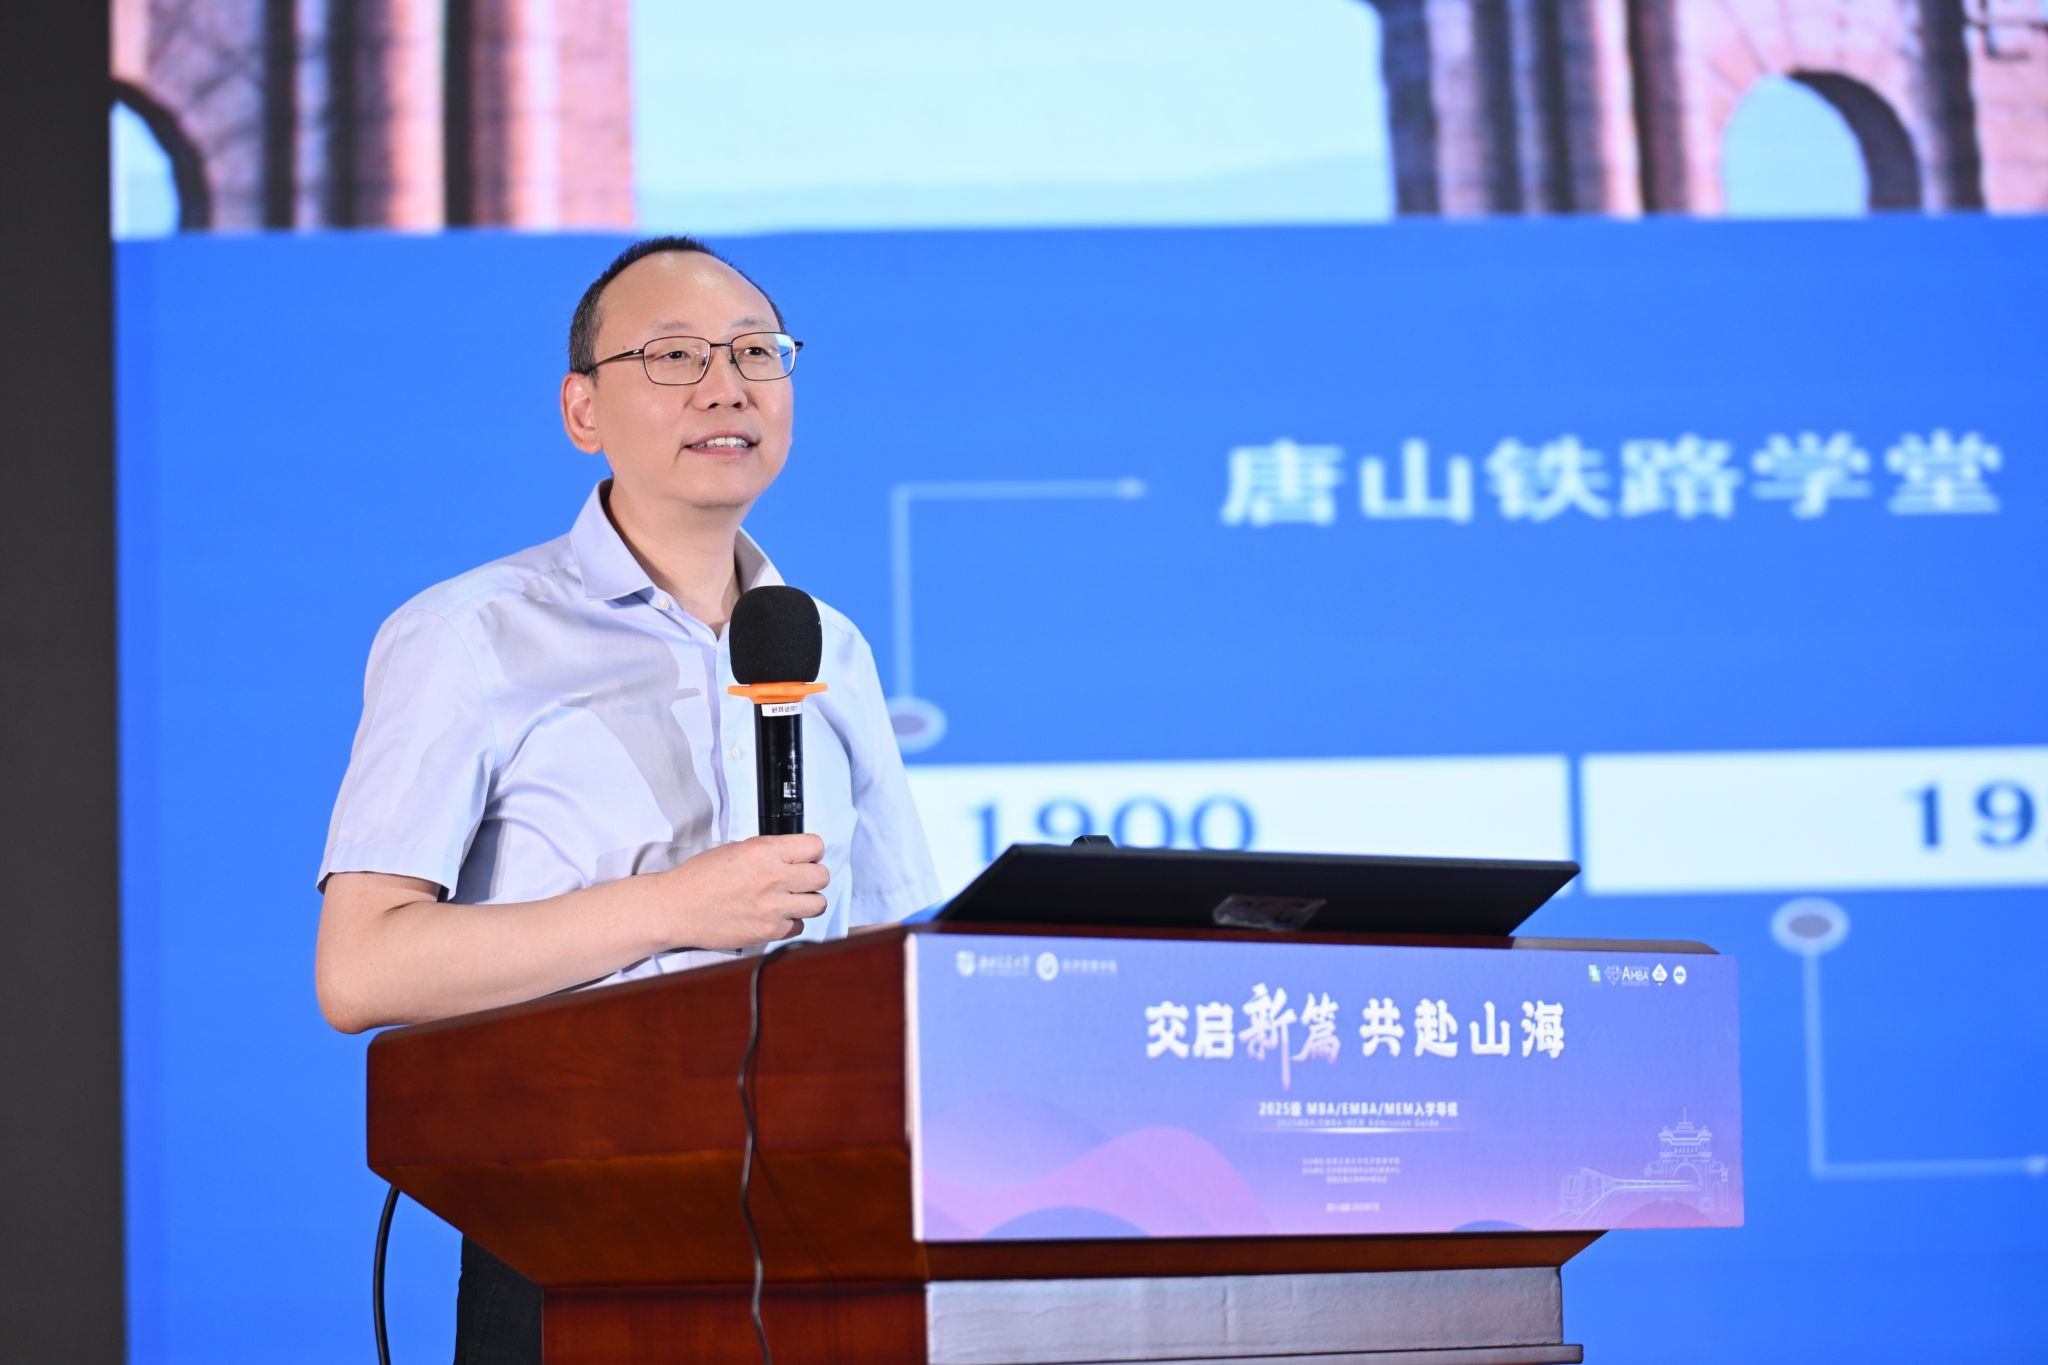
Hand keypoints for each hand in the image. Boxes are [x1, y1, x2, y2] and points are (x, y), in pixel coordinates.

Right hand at [664, 834, 828, 949]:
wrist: (677, 908)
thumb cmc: (699, 878)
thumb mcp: (736, 849)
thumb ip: (768, 852)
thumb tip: (792, 857)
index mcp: (764, 852)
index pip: (815, 846)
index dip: (811, 852)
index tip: (805, 857)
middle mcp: (773, 878)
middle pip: (822, 876)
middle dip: (812, 876)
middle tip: (799, 879)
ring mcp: (773, 908)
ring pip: (818, 904)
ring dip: (807, 901)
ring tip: (790, 899)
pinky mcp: (769, 932)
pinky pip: (799, 927)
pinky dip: (790, 922)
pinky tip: (775, 916)